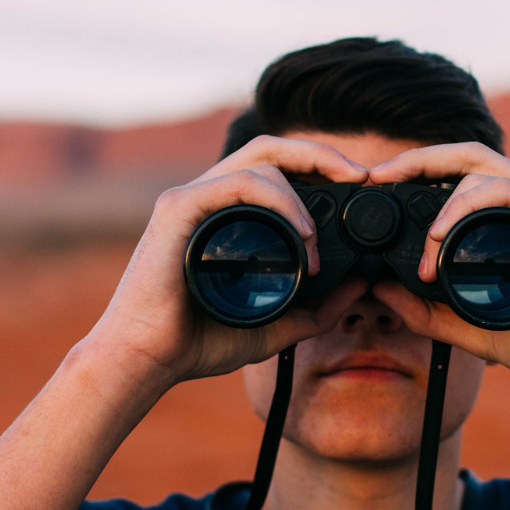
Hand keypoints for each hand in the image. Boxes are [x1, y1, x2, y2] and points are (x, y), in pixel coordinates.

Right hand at [84, 135, 369, 396]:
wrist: (148, 360)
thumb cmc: (201, 339)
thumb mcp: (277, 324)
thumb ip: (319, 309)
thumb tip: (361, 284)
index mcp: (231, 214)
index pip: (279, 169)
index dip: (320, 167)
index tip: (359, 185)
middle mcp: (212, 197)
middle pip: (271, 149)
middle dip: (321, 154)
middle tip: (360, 175)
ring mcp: (193, 198)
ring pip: (259, 162)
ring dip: (301, 194)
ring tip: (316, 240)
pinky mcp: (178, 208)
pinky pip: (237, 183)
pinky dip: (277, 200)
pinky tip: (300, 232)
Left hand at [369, 142, 509, 401]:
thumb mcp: (470, 327)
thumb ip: (426, 310)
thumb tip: (379, 289)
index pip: (459, 175)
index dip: (417, 172)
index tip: (377, 186)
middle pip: (467, 156)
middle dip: (417, 159)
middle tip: (377, 176)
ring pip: (482, 168)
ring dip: (440, 198)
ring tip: (421, 244)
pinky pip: (507, 192)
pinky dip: (467, 206)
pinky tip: (441, 235)